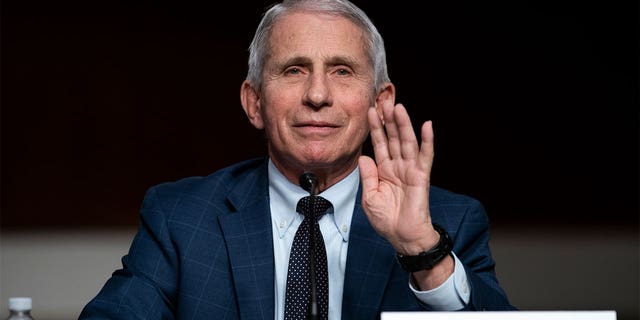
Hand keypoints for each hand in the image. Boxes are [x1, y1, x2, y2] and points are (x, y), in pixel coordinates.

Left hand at [358, 99, 437, 254]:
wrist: (403, 237)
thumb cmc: (387, 220)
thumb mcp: (369, 197)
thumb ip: (368, 176)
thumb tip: (364, 157)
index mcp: (384, 170)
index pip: (378, 143)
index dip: (374, 128)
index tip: (369, 111)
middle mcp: (397, 166)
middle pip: (392, 138)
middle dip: (388, 120)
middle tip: (383, 101)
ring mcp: (410, 170)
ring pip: (406, 142)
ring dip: (403, 125)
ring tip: (398, 107)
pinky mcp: (421, 177)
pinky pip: (425, 156)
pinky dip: (427, 141)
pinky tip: (427, 125)